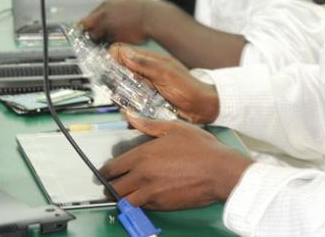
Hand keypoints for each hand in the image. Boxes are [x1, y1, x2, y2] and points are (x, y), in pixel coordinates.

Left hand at [79, 0, 159, 44]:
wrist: (154, 17)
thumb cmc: (144, 11)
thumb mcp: (125, 5)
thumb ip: (112, 11)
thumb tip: (104, 20)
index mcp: (107, 4)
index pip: (89, 15)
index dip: (90, 23)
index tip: (89, 29)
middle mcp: (104, 14)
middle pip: (86, 25)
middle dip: (91, 31)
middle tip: (96, 36)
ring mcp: (107, 25)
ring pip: (96, 35)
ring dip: (101, 38)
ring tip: (115, 36)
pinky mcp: (114, 36)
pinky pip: (107, 42)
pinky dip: (111, 43)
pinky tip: (123, 38)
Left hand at [100, 114, 252, 209]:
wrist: (220, 171)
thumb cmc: (201, 149)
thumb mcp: (175, 128)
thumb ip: (149, 125)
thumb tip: (131, 117)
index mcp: (143, 155)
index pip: (112, 167)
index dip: (105, 171)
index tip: (104, 172)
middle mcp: (143, 175)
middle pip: (114, 187)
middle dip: (110, 186)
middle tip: (110, 185)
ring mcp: (152, 192)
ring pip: (125, 201)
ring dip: (122, 198)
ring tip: (124, 194)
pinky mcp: (162, 205)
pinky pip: (142, 207)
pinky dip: (139, 204)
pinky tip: (143, 197)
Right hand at [110, 44, 219, 123]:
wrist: (202, 107)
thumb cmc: (188, 87)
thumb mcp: (166, 73)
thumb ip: (144, 64)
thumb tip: (123, 52)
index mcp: (147, 60)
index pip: (120, 52)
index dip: (111, 58)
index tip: (107, 69)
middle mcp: (143, 73)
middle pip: (117, 72)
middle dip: (113, 82)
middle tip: (119, 89)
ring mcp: (143, 88)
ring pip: (121, 90)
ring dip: (120, 98)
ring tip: (129, 103)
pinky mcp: (145, 103)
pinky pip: (130, 105)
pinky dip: (129, 111)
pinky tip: (132, 113)